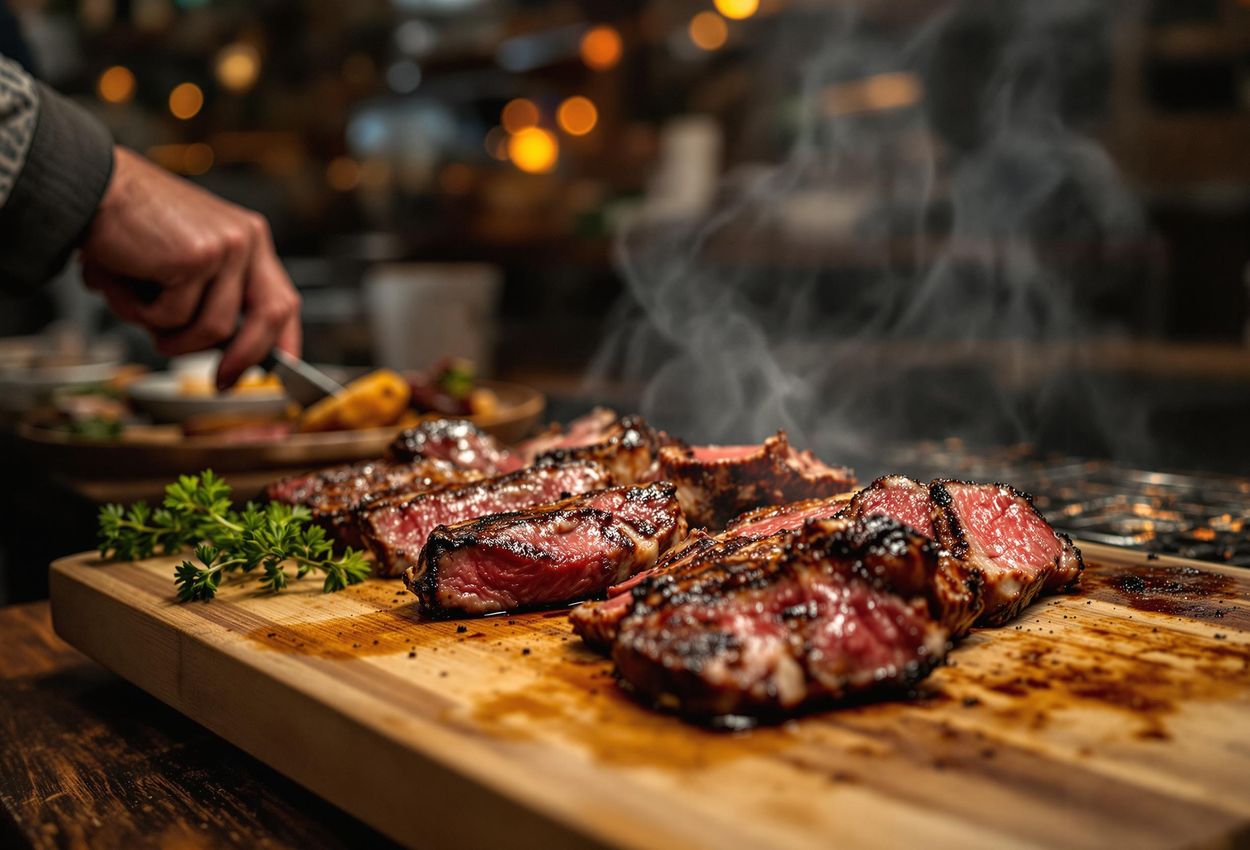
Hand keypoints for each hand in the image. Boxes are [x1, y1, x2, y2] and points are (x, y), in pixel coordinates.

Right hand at [80, 146, 301, 388]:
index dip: (284, 342)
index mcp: (249, 239)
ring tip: (137, 308)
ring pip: (212, 327)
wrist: (91, 188)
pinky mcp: (195, 258)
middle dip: (244, 358)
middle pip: (270, 317)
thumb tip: (229, 352)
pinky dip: (140, 312)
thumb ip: (213, 294)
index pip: (283, 300)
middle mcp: (245, 240)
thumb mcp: (189, 258)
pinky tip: (122, 283)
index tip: (277, 374)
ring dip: (170, 335)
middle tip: (220, 381)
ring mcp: (224, 248)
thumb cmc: (132, 226)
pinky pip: (173, 315)